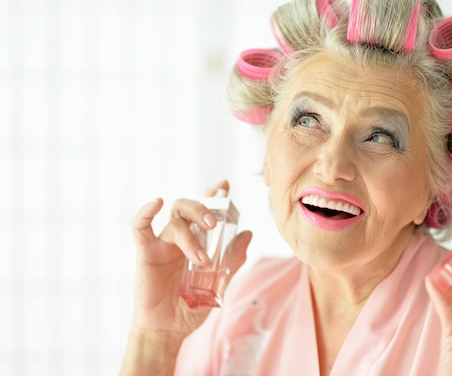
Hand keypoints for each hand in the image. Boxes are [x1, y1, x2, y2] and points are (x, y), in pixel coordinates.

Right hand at [129, 180, 251, 336]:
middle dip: (202, 208)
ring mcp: (162, 244)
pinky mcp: (146, 253)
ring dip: (190, 237)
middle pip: (187, 208)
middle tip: (214, 223)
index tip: (224, 185)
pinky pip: (140, 227)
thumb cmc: (191, 308)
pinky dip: (146, 212)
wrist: (169, 331)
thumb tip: (248, 234)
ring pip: (174, 222)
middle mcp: (178, 238)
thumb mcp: (219, 283)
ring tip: (201, 260)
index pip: (203, 211)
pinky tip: (156, 203)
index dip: (212, 194)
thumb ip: (233, 259)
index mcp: (196, 241)